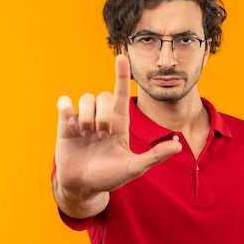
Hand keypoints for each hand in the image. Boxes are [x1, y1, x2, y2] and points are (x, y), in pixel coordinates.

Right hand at [54, 55, 181, 207]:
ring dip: (88, 117)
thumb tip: (178, 145)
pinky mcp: (65, 124)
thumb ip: (155, 156)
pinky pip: (64, 103)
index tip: (122, 56)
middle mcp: (102, 117)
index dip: (121, 74)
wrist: (83, 187)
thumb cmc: (109, 177)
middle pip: (104, 96)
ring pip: (86, 98)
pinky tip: (71, 125)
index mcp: (120, 123)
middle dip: (104, 115)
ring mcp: (83, 120)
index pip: (121, 93)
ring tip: (86, 135)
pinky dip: (68, 110)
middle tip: (102, 135)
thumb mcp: (134, 167)